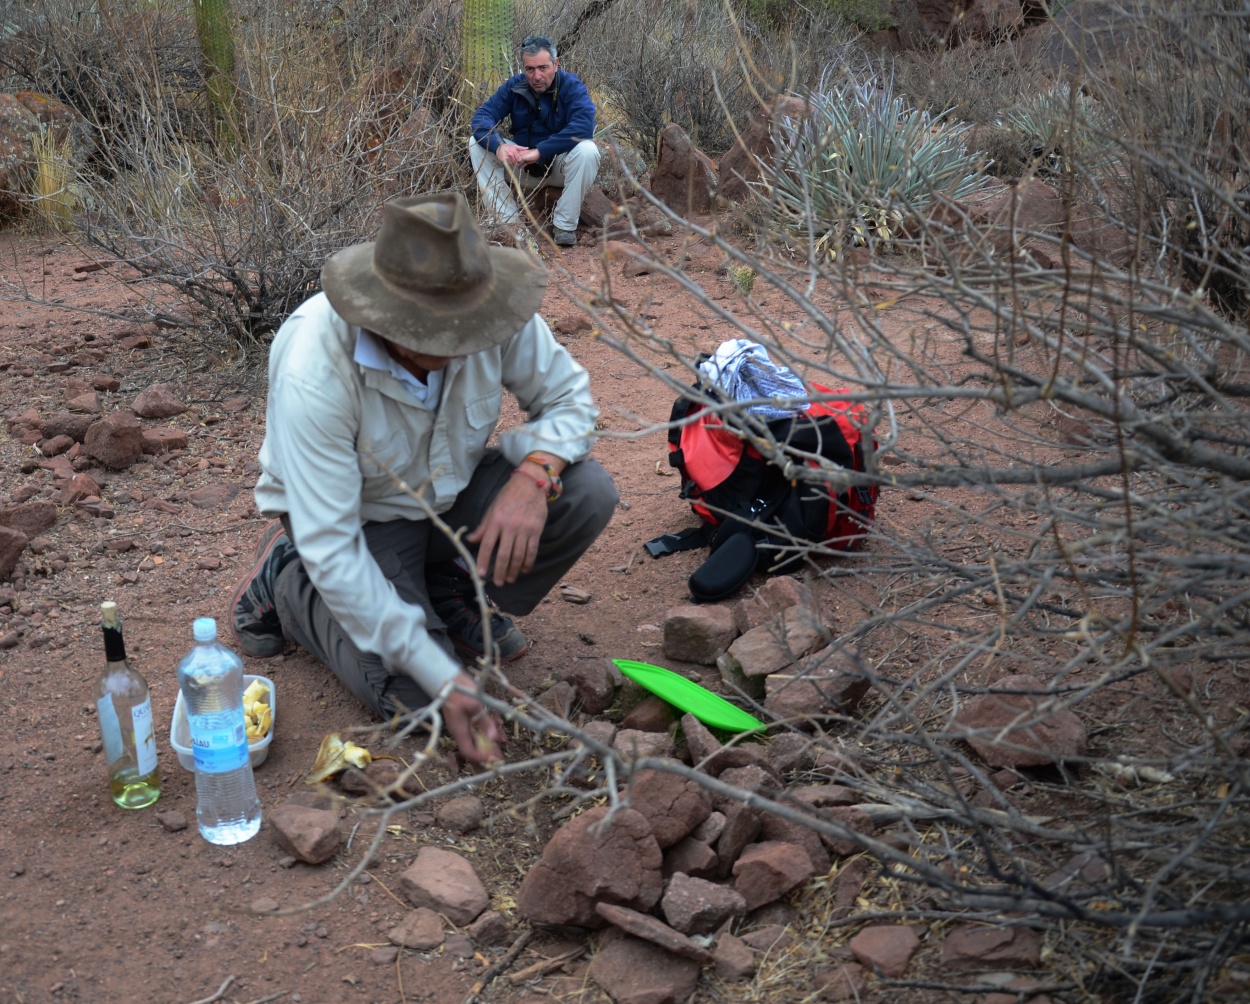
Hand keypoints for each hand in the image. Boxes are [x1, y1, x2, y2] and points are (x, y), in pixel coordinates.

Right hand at [442, 671, 502, 763]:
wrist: (448, 679)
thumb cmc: (459, 691)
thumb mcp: (475, 705)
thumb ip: (485, 722)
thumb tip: (494, 738)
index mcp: (459, 731)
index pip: (469, 752)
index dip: (481, 758)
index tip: (494, 758)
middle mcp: (460, 731)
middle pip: (473, 748)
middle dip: (486, 753)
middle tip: (500, 757)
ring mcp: (462, 725)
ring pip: (476, 739)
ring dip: (488, 743)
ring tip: (501, 743)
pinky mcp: (465, 719)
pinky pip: (476, 730)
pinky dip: (486, 731)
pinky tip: (496, 728)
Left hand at [466, 470, 548, 586]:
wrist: (530, 484)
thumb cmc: (508, 496)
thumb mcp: (492, 509)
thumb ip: (483, 527)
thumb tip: (471, 540)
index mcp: (495, 521)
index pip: (487, 545)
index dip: (483, 561)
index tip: (481, 574)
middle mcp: (509, 527)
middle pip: (503, 555)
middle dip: (500, 571)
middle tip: (498, 583)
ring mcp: (524, 529)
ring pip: (518, 556)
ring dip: (514, 570)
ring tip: (510, 579)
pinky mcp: (536, 530)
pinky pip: (532, 550)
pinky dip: (528, 562)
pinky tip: (525, 570)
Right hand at [497, 143, 534, 168]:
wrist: (499, 147)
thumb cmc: (507, 147)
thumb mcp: (514, 146)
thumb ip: (521, 148)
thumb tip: (527, 148)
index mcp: (514, 151)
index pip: (519, 159)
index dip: (519, 160)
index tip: (518, 159)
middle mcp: (510, 155)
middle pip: (515, 162)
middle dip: (515, 161)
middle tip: (513, 159)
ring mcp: (506, 158)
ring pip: (512, 164)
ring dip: (512, 162)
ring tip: (510, 159)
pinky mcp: (503, 160)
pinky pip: (507, 164)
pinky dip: (508, 163)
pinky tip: (507, 160)